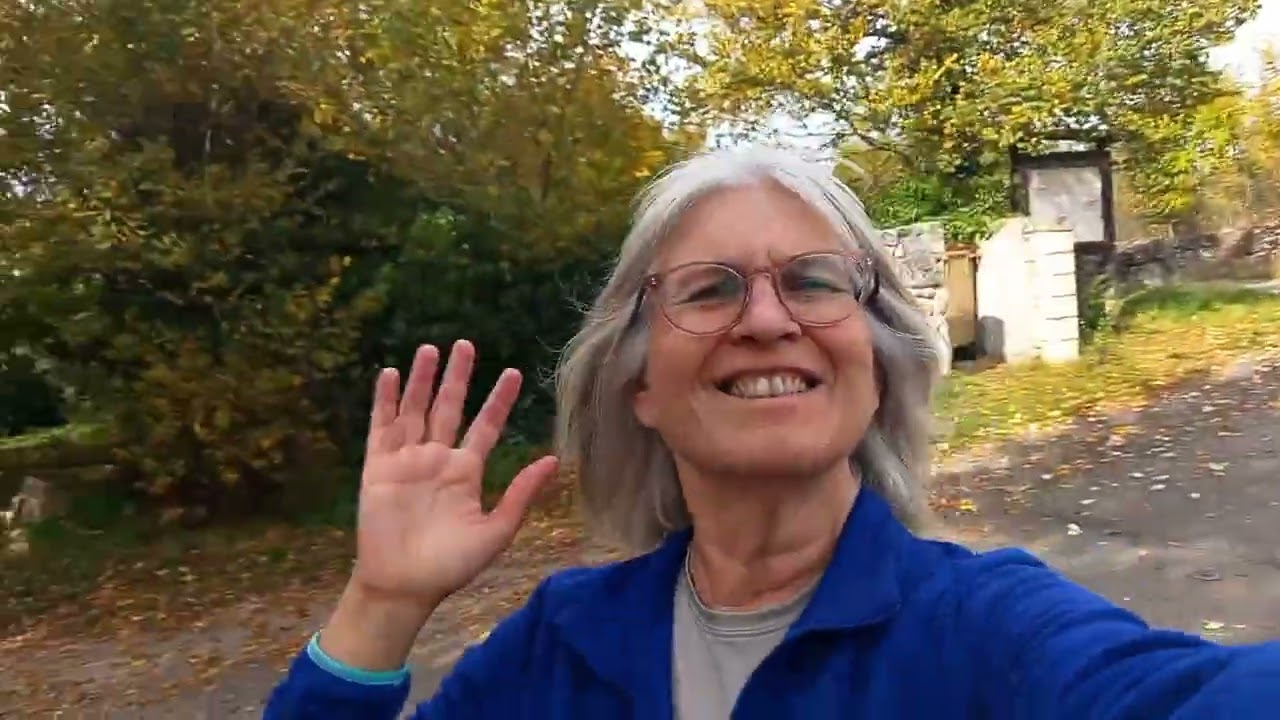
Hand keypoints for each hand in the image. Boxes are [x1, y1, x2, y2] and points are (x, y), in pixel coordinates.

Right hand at [350, 339, 558, 608]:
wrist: (405, 586)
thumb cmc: (451, 565)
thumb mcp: (496, 530)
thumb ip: (520, 493)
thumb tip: (553, 459)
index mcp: (466, 472)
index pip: (486, 426)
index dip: (499, 400)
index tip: (514, 373)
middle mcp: (438, 459)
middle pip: (450, 407)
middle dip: (458, 376)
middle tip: (466, 343)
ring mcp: (407, 460)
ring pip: (416, 409)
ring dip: (422, 380)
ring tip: (430, 349)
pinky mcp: (378, 467)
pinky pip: (381, 427)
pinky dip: (383, 401)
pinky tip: (388, 374)